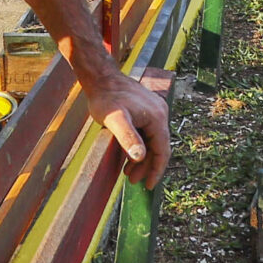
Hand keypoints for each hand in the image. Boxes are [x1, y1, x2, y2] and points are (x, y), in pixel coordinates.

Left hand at [82, 70, 171, 188]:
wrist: (100, 77)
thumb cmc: (106, 98)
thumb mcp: (115, 120)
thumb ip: (128, 138)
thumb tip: (141, 156)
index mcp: (157, 118)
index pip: (162, 150)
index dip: (156, 170)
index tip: (148, 185)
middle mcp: (160, 113)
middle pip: (158, 147)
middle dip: (146, 166)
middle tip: (132, 180)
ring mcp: (154, 110)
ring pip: (152, 140)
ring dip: (142, 157)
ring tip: (128, 171)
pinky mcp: (146, 109)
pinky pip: (147, 133)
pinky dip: (140, 146)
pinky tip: (128, 154)